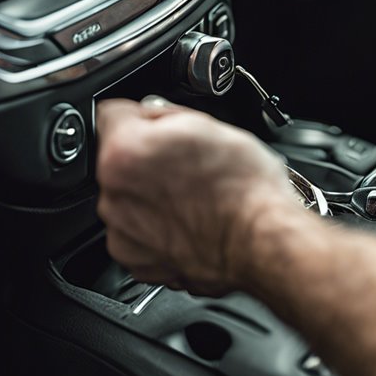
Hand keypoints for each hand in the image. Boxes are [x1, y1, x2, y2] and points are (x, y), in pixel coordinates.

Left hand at [96, 97, 298, 294]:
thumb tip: (152, 116)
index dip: (141, 116)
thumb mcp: (212, 126)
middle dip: (148, 161)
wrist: (264, 243)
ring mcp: (123, 233)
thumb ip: (165, 114)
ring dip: (153, 197)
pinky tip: (191, 223)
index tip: (159, 126)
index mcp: (124, 153)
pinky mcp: (138, 261)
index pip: (112, 114)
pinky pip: (140, 236)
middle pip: (120, 162)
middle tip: (189, 167)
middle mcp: (113, 196)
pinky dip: (159, 231)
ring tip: (195, 199)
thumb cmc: (247, 191)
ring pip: (130, 201)